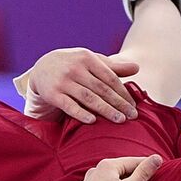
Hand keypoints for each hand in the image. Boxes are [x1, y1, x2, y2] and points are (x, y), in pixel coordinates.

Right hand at [24, 48, 139, 123]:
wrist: (42, 67)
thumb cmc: (73, 66)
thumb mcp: (90, 62)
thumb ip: (113, 66)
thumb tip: (137, 68)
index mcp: (87, 58)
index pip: (110, 77)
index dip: (123, 92)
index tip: (134, 106)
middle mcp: (75, 68)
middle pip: (101, 88)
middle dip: (118, 103)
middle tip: (132, 116)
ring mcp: (63, 81)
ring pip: (88, 98)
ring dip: (105, 110)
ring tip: (120, 120)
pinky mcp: (52, 94)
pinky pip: (69, 105)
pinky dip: (80, 113)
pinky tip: (93, 121)